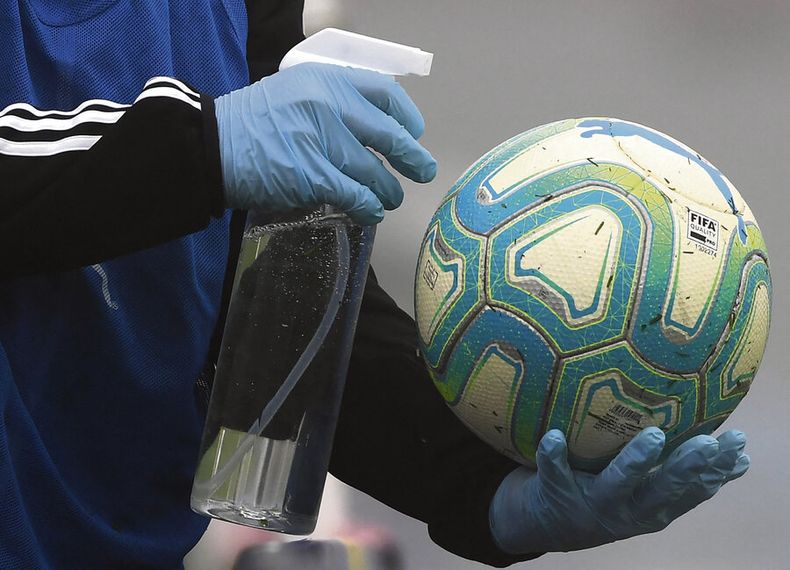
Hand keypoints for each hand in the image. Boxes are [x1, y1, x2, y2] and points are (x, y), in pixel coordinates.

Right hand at [214, 63, 436, 224]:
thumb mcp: (297, 92)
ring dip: (389, 189)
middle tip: (423, 171)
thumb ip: (334, 102)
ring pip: (374, 171)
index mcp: (327, 79)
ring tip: (391, 197)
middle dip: (412, 158)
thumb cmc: (255, 123)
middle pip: (389, 135)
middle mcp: (329, 105)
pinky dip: (369, 206)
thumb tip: (373, 128)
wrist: (215, 146)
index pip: (384, 92)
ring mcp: (322, 141)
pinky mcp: (314, 175)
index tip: (414, 132)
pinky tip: (372, 212)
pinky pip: (356, 195)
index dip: (407, 116)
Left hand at [489, 427, 748, 553]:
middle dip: (685, 467)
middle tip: (707, 442)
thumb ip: (684, 478)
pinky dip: (553, 455)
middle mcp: (627, 510)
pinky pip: (554, 472)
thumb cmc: (604, 496)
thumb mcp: (645, 493)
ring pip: (616, 484)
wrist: (542, 524)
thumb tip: (739, 455)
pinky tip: (553, 435)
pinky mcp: (555, 492)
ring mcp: (592, 503)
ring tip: (653, 437)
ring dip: (634, 462)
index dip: (717, 471)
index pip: (693, 491)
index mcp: (652, 508)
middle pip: (661, 490)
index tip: (737, 445)